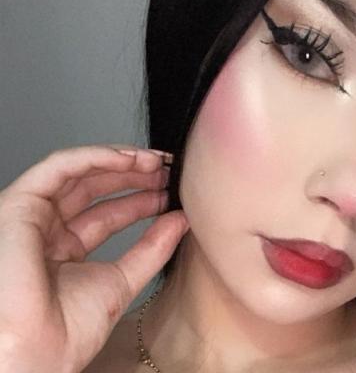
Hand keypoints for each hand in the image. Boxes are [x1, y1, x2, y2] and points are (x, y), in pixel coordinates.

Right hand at [0, 145, 188, 372]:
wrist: (38, 352)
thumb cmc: (66, 332)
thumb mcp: (124, 280)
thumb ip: (153, 248)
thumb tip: (182, 219)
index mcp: (64, 250)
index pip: (107, 212)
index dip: (141, 197)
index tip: (172, 190)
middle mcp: (45, 231)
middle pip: (94, 188)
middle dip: (134, 175)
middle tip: (168, 170)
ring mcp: (32, 218)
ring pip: (78, 171)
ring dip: (119, 161)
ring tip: (156, 161)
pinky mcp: (20, 206)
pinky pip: (58, 167)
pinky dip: (95, 156)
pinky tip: (129, 159)